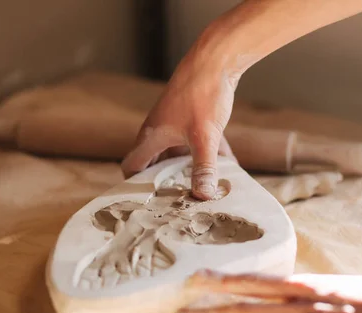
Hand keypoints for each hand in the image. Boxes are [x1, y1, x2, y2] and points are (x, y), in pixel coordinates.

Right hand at [120, 49, 237, 200]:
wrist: (216, 59)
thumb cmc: (202, 94)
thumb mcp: (204, 137)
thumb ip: (203, 168)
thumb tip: (202, 196)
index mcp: (152, 137)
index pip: (131, 166)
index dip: (134, 186)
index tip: (146, 203)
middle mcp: (159, 132)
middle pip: (156, 164)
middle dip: (167, 184)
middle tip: (178, 204)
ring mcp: (176, 124)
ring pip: (180, 155)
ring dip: (191, 170)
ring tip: (204, 190)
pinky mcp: (193, 118)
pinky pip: (198, 143)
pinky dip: (210, 155)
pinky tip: (230, 167)